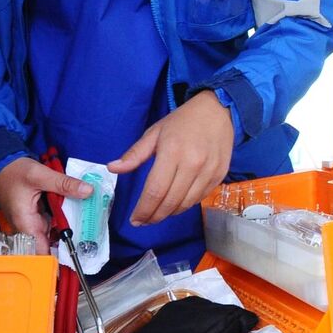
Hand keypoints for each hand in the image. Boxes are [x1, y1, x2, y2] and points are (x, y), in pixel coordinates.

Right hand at [0, 156, 92, 248]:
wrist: (1, 167)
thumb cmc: (12, 172)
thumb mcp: (40, 175)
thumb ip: (63, 184)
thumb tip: (87, 191)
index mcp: (26, 223)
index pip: (41, 252)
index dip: (59, 257)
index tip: (78, 254)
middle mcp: (30, 227)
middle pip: (54, 243)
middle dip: (73, 239)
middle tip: (91, 230)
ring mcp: (35, 222)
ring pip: (57, 232)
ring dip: (71, 226)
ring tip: (88, 219)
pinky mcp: (40, 216)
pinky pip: (56, 222)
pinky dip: (66, 217)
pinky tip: (76, 210)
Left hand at [110, 90, 233, 225]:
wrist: (217, 111)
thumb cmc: (182, 121)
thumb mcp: (154, 133)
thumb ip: (134, 154)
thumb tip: (113, 168)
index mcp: (172, 151)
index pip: (155, 190)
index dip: (144, 209)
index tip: (135, 219)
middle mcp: (193, 164)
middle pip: (170, 201)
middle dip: (154, 216)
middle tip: (144, 221)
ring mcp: (209, 171)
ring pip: (186, 204)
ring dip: (169, 213)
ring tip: (158, 214)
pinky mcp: (219, 176)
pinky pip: (199, 199)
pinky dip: (185, 205)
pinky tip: (175, 204)